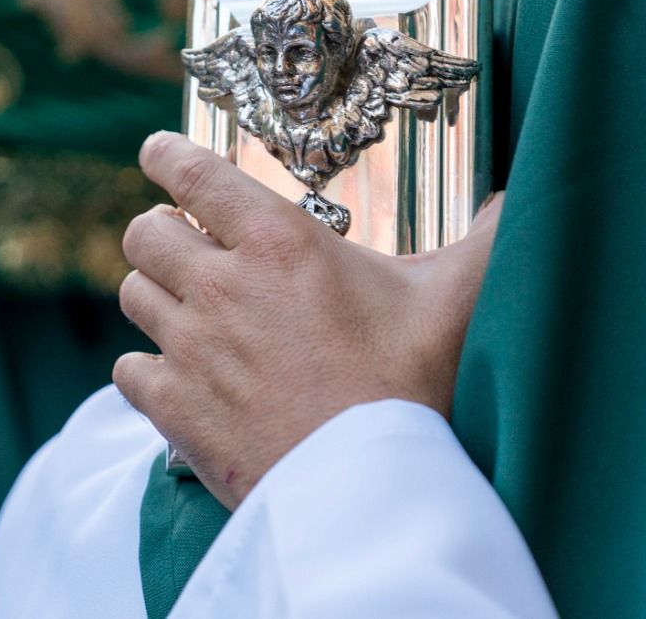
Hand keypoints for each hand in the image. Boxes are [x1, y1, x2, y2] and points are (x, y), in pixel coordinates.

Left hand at [114, 131, 501, 509]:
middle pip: (146, 231)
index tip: (158, 152)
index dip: (165, 154)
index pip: (192, 173)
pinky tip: (179, 373)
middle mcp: (221, 285)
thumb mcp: (457, 299)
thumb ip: (488, 239)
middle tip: (188, 243)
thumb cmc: (415, 387)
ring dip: (155, 293)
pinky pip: (130, 370)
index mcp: (279, 241)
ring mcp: (190, 349)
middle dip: (161, 230)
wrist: (373, 493)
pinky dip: (147, 367)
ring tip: (187, 305)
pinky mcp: (174, 409)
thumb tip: (516, 204)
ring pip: (134, 294)